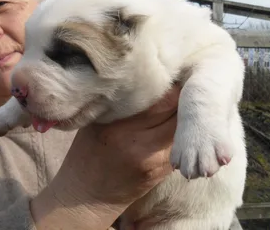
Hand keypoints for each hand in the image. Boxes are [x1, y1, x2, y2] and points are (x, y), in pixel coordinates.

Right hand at [31, 84, 180, 229]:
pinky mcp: (162, 171)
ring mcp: (153, 160)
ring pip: (181, 128)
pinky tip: (175, 121)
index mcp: (117, 127)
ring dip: (183, 114)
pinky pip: (179, 144)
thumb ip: (117, 103)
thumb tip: (141, 78)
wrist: (86, 196)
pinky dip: (179, 131)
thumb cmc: (86, 153)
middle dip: (180, 95)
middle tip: (181, 80)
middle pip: (174, 111)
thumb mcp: (95, 122)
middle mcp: (138, 143)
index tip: (169, 72)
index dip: (168, 82)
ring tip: (181, 101)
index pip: (157, 98)